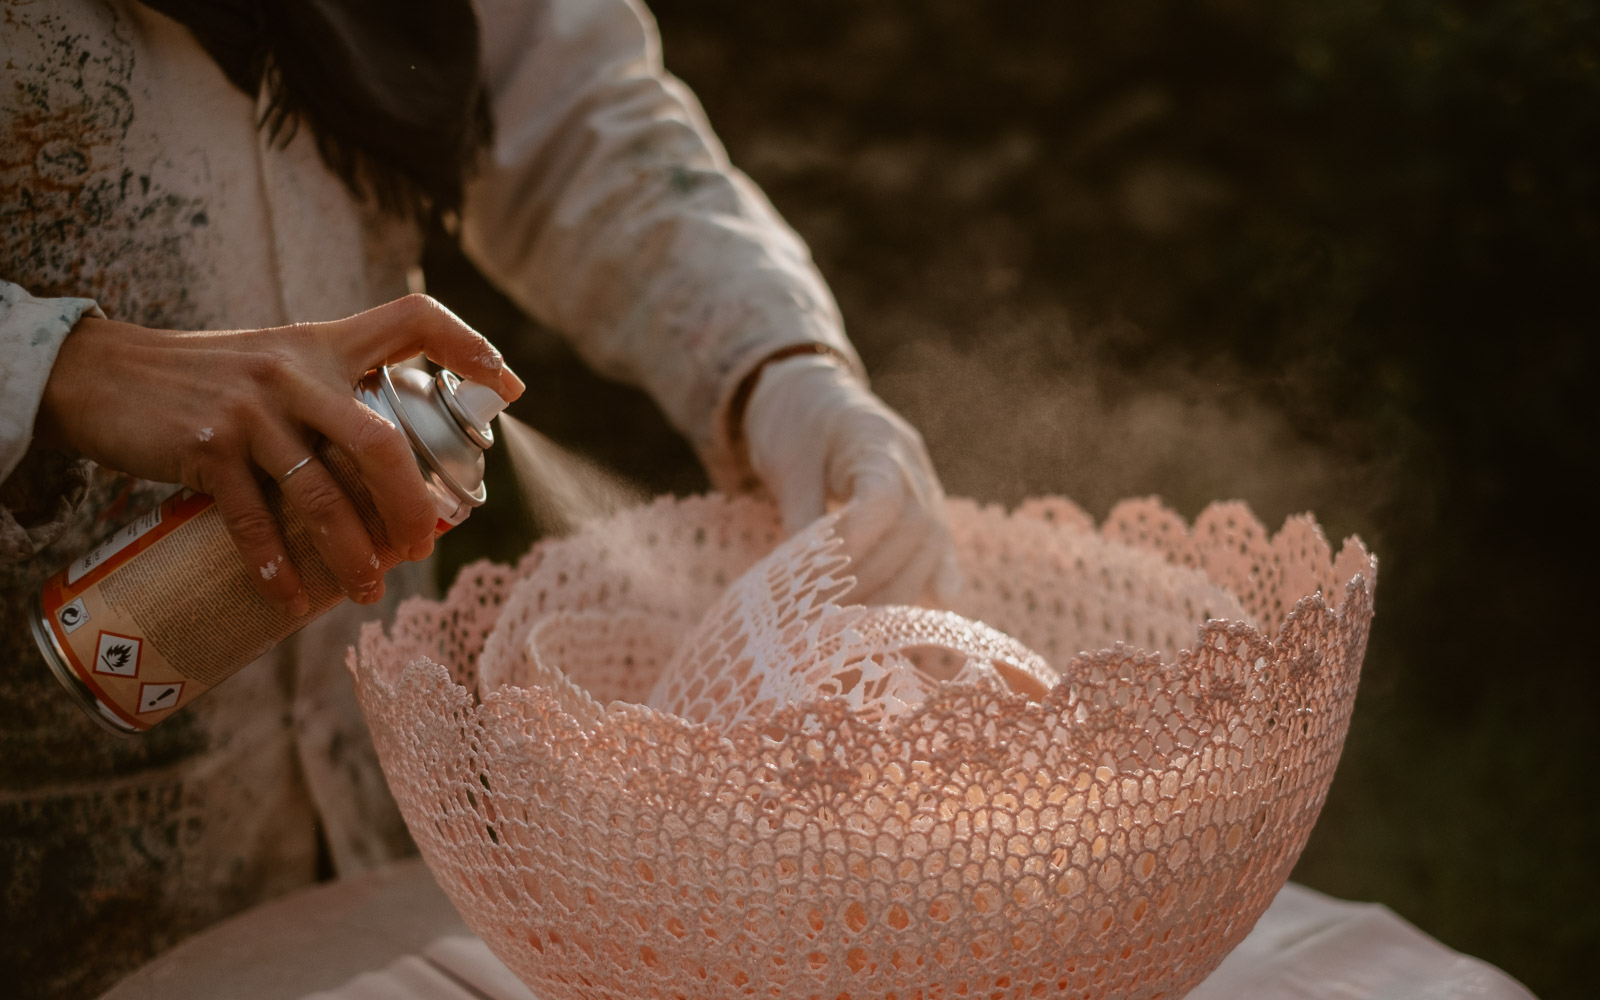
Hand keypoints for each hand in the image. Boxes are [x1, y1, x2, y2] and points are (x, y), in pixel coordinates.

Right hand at [37, 294, 522, 613]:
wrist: (100, 376)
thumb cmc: (204, 381)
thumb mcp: (277, 363)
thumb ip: (332, 392)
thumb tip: (394, 460)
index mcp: (324, 345)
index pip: (412, 320)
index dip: (468, 347)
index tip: (507, 388)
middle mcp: (296, 371)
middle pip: (383, 441)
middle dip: (412, 505)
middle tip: (424, 546)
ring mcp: (251, 409)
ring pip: (323, 494)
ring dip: (353, 553)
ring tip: (369, 590)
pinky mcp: (205, 448)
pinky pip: (254, 518)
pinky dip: (278, 563)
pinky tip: (293, 596)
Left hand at [743, 353, 959, 604]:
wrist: (810, 390)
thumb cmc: (793, 423)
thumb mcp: (786, 464)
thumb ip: (799, 517)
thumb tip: (802, 586)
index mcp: (874, 438)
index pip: (883, 498)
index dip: (859, 543)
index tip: (824, 577)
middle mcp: (911, 460)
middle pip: (914, 529)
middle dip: (876, 579)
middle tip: (835, 618)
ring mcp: (925, 479)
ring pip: (931, 541)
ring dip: (899, 588)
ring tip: (861, 624)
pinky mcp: (925, 500)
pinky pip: (940, 540)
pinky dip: (937, 573)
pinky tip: (940, 601)